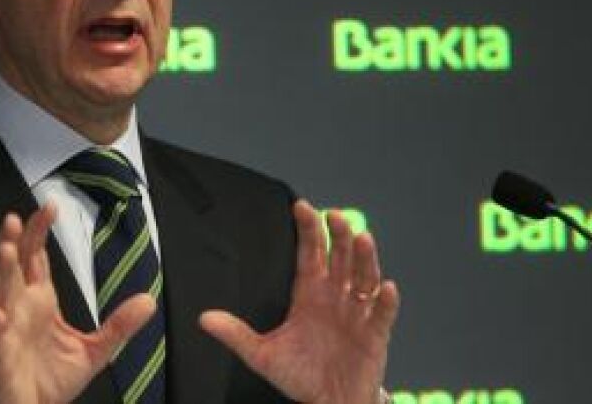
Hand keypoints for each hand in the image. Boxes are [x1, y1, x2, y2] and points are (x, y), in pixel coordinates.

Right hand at [0, 204, 155, 403]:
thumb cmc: (48, 381)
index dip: (38, 231)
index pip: (35, 257)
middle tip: (15, 218)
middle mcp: (19, 309)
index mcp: (39, 302)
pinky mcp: (0, 356)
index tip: (51, 207)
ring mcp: (6, 330)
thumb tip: (147, 301)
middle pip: (12, 266)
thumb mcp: (94, 350)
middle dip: (12, 241)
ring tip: (7, 249)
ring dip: (1, 271)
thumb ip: (119, 325)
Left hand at [200, 200, 398, 403]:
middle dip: (338, 236)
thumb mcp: (263, 355)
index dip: (308, 230)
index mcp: (309, 295)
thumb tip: (204, 319)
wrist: (329, 403)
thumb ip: (236, 335)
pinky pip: (383, 313)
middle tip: (334, 215)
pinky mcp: (375, 334)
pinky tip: (386, 288)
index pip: (311, 254)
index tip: (301, 207)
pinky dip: (386, 301)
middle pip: (340, 258)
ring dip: (365, 258)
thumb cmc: (300, 375)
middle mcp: (335, 297)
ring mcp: (357, 313)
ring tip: (362, 239)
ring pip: (364, 278)